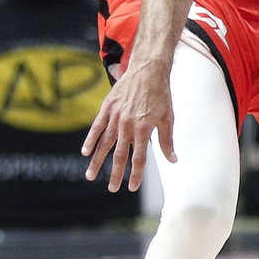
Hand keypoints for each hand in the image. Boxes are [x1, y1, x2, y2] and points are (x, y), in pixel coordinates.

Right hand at [81, 58, 174, 192]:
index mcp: (144, 128)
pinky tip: (85, 152)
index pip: (139, 158)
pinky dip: (90, 139)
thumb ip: (167, 141)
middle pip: (120, 154)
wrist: (149, 70)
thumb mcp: (168, 118)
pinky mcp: (107, 107)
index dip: (135, 174)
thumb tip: (173, 160)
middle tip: (112, 189)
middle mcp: (128, 124)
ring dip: (97, 161)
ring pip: (104, 143)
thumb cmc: (161, 95)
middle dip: (116, 174)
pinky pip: (97, 126)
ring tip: (91, 176)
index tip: (132, 187)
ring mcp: (116, 115)